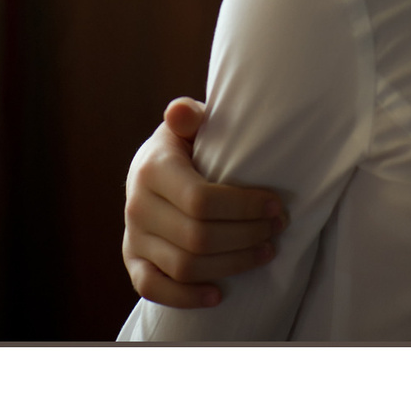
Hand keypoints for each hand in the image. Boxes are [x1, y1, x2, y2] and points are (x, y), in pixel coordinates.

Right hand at [121, 96, 285, 308]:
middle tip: (277, 230)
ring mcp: (134, 237)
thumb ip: (189, 116)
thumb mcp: (187, 126)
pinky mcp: (134, 262)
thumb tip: (181, 113)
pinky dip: (186, 297)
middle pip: (198, 237)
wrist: (151, 174)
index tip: (276, 206)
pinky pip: (153, 289)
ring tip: (265, 252)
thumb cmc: (184, 149)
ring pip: (185, 267)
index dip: (244, 209)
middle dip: (247, 237)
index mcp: (152, 169)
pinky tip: (219, 294)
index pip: (201, 200)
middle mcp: (137, 205)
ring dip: (232, 265)